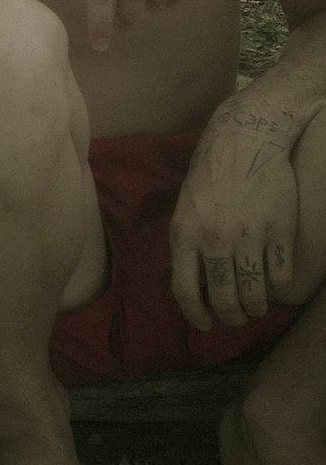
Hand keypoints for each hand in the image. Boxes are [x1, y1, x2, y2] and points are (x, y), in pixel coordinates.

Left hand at [169, 106, 298, 328]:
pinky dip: (277, 286)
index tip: (205, 325)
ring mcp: (250, 235)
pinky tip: (273, 282)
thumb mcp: (184, 209)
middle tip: (236, 318)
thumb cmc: (211, 175)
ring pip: (254, 293)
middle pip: (223, 299)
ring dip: (255, 308)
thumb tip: (192, 287)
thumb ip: (186, 245)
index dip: (195, 315)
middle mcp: (215, 238)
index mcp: (185, 233)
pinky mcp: (279, 230)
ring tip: (255, 307)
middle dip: (231, 317)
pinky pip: (280, 275)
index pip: (185, 290)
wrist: (246, 139)